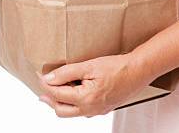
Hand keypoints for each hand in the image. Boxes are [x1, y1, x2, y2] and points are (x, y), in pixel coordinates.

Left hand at [36, 53, 150, 117]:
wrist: (139, 71)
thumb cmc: (118, 67)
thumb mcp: (90, 65)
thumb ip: (67, 73)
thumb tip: (49, 78)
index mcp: (85, 99)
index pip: (57, 94)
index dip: (46, 84)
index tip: (40, 76)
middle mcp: (90, 110)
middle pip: (61, 110)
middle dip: (50, 99)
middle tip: (44, 88)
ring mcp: (97, 111)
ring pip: (72, 112)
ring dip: (62, 102)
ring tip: (59, 88)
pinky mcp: (103, 109)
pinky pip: (83, 110)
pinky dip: (75, 102)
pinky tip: (77, 91)